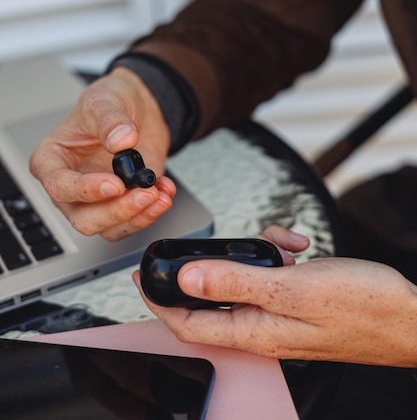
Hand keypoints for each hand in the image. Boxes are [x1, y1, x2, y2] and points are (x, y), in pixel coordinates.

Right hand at [30, 67, 175, 240]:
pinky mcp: (121, 203)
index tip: (115, 184)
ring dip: (138, 216)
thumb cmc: (110, 101)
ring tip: (159, 194)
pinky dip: (151, 212)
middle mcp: (71, 185)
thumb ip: (110, 120)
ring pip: (109, 228)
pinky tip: (164, 191)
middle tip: (144, 194)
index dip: (86, 190)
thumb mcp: (105, 99)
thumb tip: (122, 141)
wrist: (140, 108)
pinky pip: (133, 221)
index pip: (59, 187)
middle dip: (117, 211)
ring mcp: (96, 199)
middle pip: (84, 219)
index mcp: (51, 160)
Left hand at [135, 226, 416, 366]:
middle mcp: (262, 324)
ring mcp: (281, 311)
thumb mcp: (292, 288)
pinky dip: (279, 253)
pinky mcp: (297, 298)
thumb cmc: (361, 308)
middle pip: (214, 293)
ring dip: (257, 252)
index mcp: (253, 330)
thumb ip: (235, 282)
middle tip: (229, 243)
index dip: (158, 300)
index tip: (142, 274)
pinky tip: (298, 246)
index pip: (186, 322)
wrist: (409, 315)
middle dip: (217, 262)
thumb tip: (186, 277)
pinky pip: (273, 272)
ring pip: (246, 276)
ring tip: (283, 243)